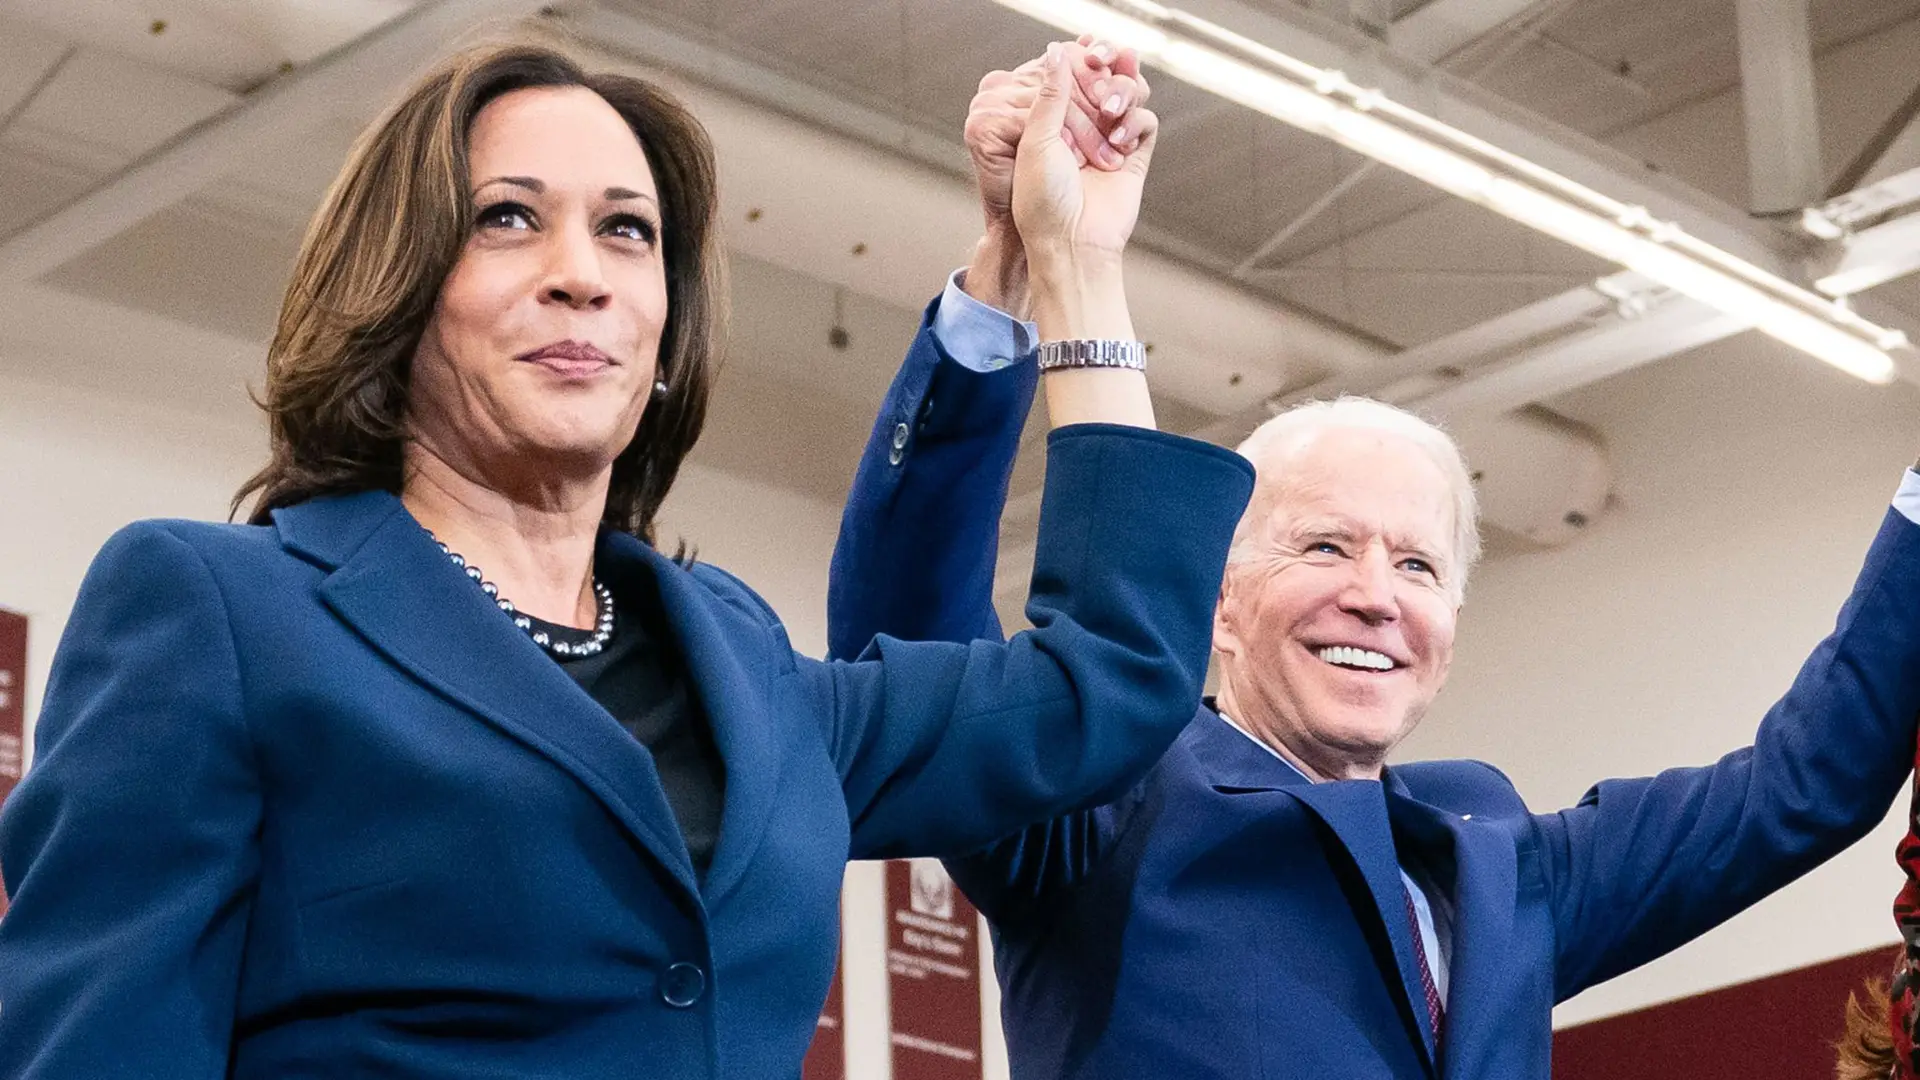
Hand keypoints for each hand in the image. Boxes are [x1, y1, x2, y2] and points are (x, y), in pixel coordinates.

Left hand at [1011, 42, 1159, 268]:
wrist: (1072, 245)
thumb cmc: (1043, 201)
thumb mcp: (1036, 141)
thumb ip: (1050, 95)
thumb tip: (1057, 51)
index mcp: (1052, 123)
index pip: (1072, 76)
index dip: (1080, 61)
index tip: (1083, 54)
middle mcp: (1082, 129)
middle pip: (1104, 80)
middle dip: (1104, 69)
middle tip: (1100, 62)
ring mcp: (1110, 141)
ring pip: (1129, 94)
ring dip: (1122, 90)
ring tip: (1108, 108)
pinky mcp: (1135, 157)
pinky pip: (1146, 123)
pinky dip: (1136, 121)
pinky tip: (1118, 140)